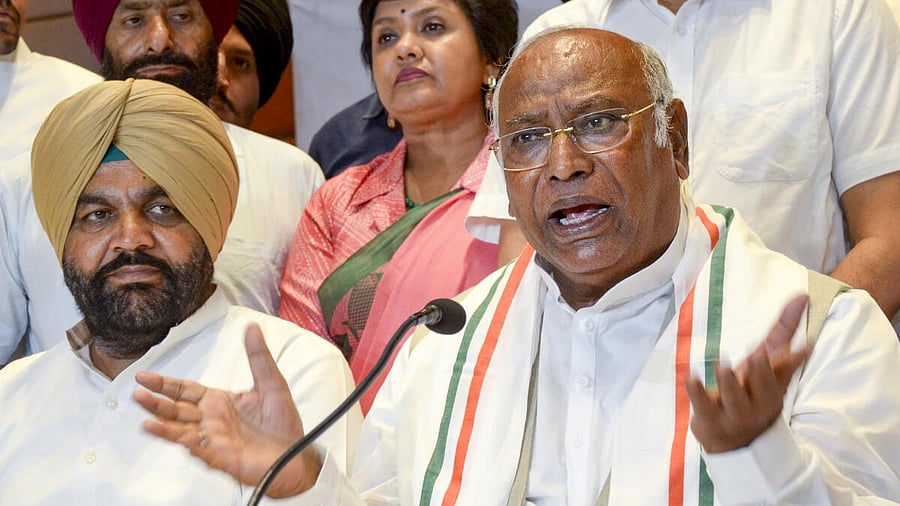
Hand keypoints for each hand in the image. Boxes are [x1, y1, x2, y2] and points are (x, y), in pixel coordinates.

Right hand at [133, 324, 321, 497]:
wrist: (296, 454)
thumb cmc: (282, 423)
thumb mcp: (272, 383)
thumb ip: (259, 357)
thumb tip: (252, 327)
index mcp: (219, 402)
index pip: (185, 391)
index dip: (165, 384)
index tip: (144, 376)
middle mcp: (212, 421)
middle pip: (177, 410)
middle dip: (156, 402)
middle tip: (136, 394)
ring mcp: (214, 440)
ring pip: (182, 432)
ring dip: (164, 426)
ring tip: (146, 420)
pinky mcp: (223, 458)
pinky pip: (203, 452)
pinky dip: (191, 445)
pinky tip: (180, 438)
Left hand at [686, 295, 811, 453]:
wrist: (734, 442)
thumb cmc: (751, 392)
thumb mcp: (766, 364)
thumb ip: (781, 332)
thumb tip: (801, 297)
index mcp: (773, 388)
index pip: (784, 372)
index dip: (791, 361)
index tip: (806, 345)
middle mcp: (757, 403)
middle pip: (762, 387)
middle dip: (761, 372)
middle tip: (758, 356)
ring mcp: (733, 414)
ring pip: (733, 397)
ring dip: (728, 381)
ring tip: (722, 364)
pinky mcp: (709, 419)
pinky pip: (703, 406)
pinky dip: (697, 392)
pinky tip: (691, 377)